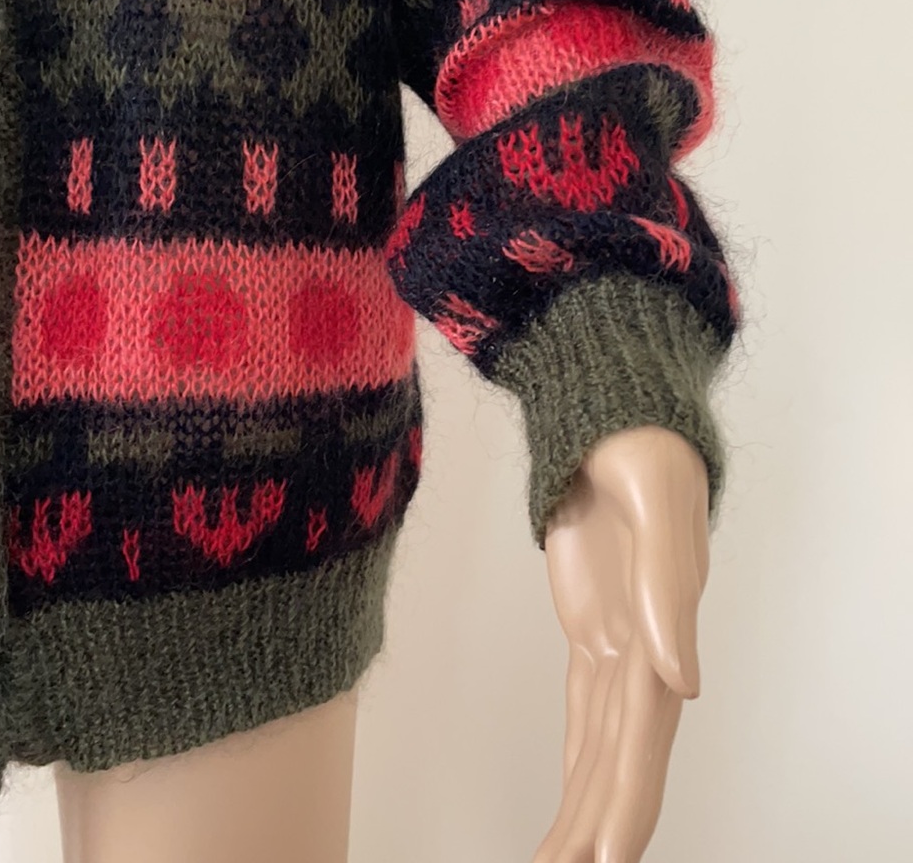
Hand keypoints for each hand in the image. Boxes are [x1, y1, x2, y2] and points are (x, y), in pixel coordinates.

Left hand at [530, 425, 709, 862]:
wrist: (615, 424)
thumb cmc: (643, 450)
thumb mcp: (656, 502)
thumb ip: (666, 591)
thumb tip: (686, 685)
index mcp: (661, 625)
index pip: (645, 732)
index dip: (629, 797)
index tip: (606, 857)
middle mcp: (644, 646)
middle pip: (622, 754)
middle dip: (599, 821)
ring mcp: (616, 642)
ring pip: (601, 742)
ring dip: (583, 805)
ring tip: (557, 861)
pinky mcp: (591, 629)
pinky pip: (583, 708)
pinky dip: (576, 758)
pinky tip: (571, 797)